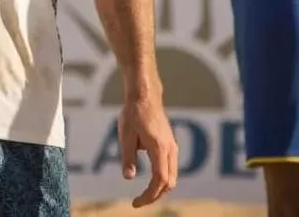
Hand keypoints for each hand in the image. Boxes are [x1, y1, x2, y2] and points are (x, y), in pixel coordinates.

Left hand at [118, 92, 177, 207]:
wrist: (145, 94)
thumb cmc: (133, 112)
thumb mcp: (126, 135)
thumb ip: (128, 157)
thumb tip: (129, 178)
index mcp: (160, 148)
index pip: (160, 181)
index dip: (149, 196)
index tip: (136, 203)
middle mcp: (170, 149)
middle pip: (169, 182)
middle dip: (155, 195)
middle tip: (139, 201)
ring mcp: (172, 146)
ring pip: (172, 175)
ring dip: (160, 187)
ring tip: (144, 193)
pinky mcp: (170, 143)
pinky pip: (170, 166)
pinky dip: (162, 177)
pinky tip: (151, 178)